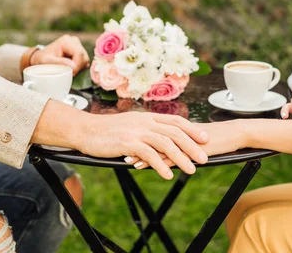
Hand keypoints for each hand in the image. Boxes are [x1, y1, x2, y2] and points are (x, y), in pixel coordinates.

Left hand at [31, 35, 89, 74]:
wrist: (40, 58)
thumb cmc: (42, 59)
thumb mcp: (47, 62)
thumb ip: (59, 63)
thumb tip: (74, 66)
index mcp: (66, 41)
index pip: (79, 54)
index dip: (77, 66)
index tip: (71, 74)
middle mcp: (74, 41)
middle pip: (84, 57)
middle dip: (78, 68)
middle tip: (69, 74)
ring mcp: (77, 46)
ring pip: (85, 60)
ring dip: (78, 68)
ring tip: (68, 71)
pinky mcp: (79, 52)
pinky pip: (84, 62)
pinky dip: (79, 68)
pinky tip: (71, 69)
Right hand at [80, 112, 209, 179]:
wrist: (86, 130)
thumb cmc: (107, 131)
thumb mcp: (130, 125)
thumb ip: (145, 129)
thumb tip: (159, 139)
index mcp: (147, 117)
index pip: (175, 121)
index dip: (192, 129)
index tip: (205, 138)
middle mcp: (145, 122)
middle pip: (175, 132)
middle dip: (192, 145)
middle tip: (204, 158)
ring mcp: (137, 131)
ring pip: (165, 143)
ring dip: (181, 157)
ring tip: (191, 170)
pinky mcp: (128, 142)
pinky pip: (149, 154)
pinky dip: (160, 165)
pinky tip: (167, 175)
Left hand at [125, 121, 244, 168]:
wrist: (235, 135)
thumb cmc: (217, 137)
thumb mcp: (195, 138)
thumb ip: (182, 140)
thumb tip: (170, 145)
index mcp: (177, 127)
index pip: (152, 130)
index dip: (136, 135)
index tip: (121, 139)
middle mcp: (177, 131)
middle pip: (150, 136)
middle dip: (133, 143)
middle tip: (117, 148)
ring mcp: (183, 140)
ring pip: (157, 146)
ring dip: (141, 153)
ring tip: (126, 160)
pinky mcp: (190, 149)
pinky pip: (170, 156)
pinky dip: (155, 161)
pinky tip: (145, 166)